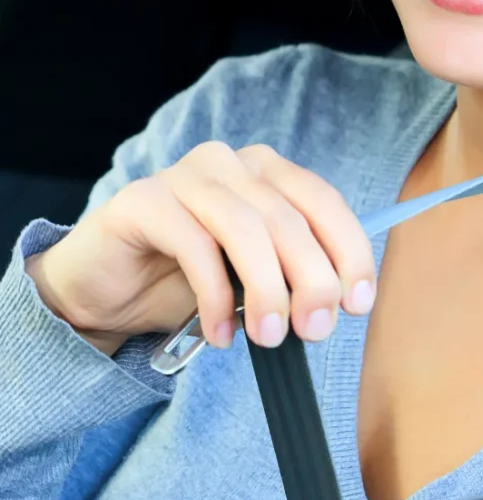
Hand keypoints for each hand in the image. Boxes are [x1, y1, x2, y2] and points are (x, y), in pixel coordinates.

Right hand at [26, 143, 375, 354]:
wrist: (106, 290)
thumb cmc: (186, 280)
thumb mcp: (251, 277)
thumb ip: (290, 276)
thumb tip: (337, 300)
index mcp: (264, 171)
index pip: (321, 200)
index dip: (348, 249)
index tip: (358, 301)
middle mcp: (228, 163)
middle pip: (287, 216)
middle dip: (312, 278)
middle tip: (315, 330)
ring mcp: (184, 176)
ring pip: (245, 226)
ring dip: (268, 288)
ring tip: (270, 336)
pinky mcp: (143, 200)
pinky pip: (193, 244)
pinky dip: (215, 296)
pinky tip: (220, 333)